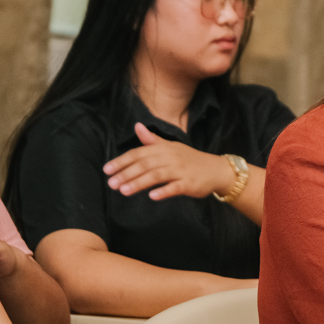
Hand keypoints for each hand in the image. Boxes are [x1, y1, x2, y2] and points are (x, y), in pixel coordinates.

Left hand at [103, 123, 234, 199]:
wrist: (216, 170)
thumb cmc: (191, 159)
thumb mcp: (172, 147)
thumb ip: (152, 140)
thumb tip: (137, 126)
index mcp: (165, 148)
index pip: (139, 153)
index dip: (122, 161)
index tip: (107, 170)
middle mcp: (171, 157)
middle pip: (145, 164)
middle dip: (127, 173)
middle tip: (111, 183)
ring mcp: (181, 170)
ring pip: (157, 175)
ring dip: (139, 183)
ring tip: (123, 191)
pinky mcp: (190, 183)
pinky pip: (175, 187)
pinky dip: (164, 191)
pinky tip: (152, 196)